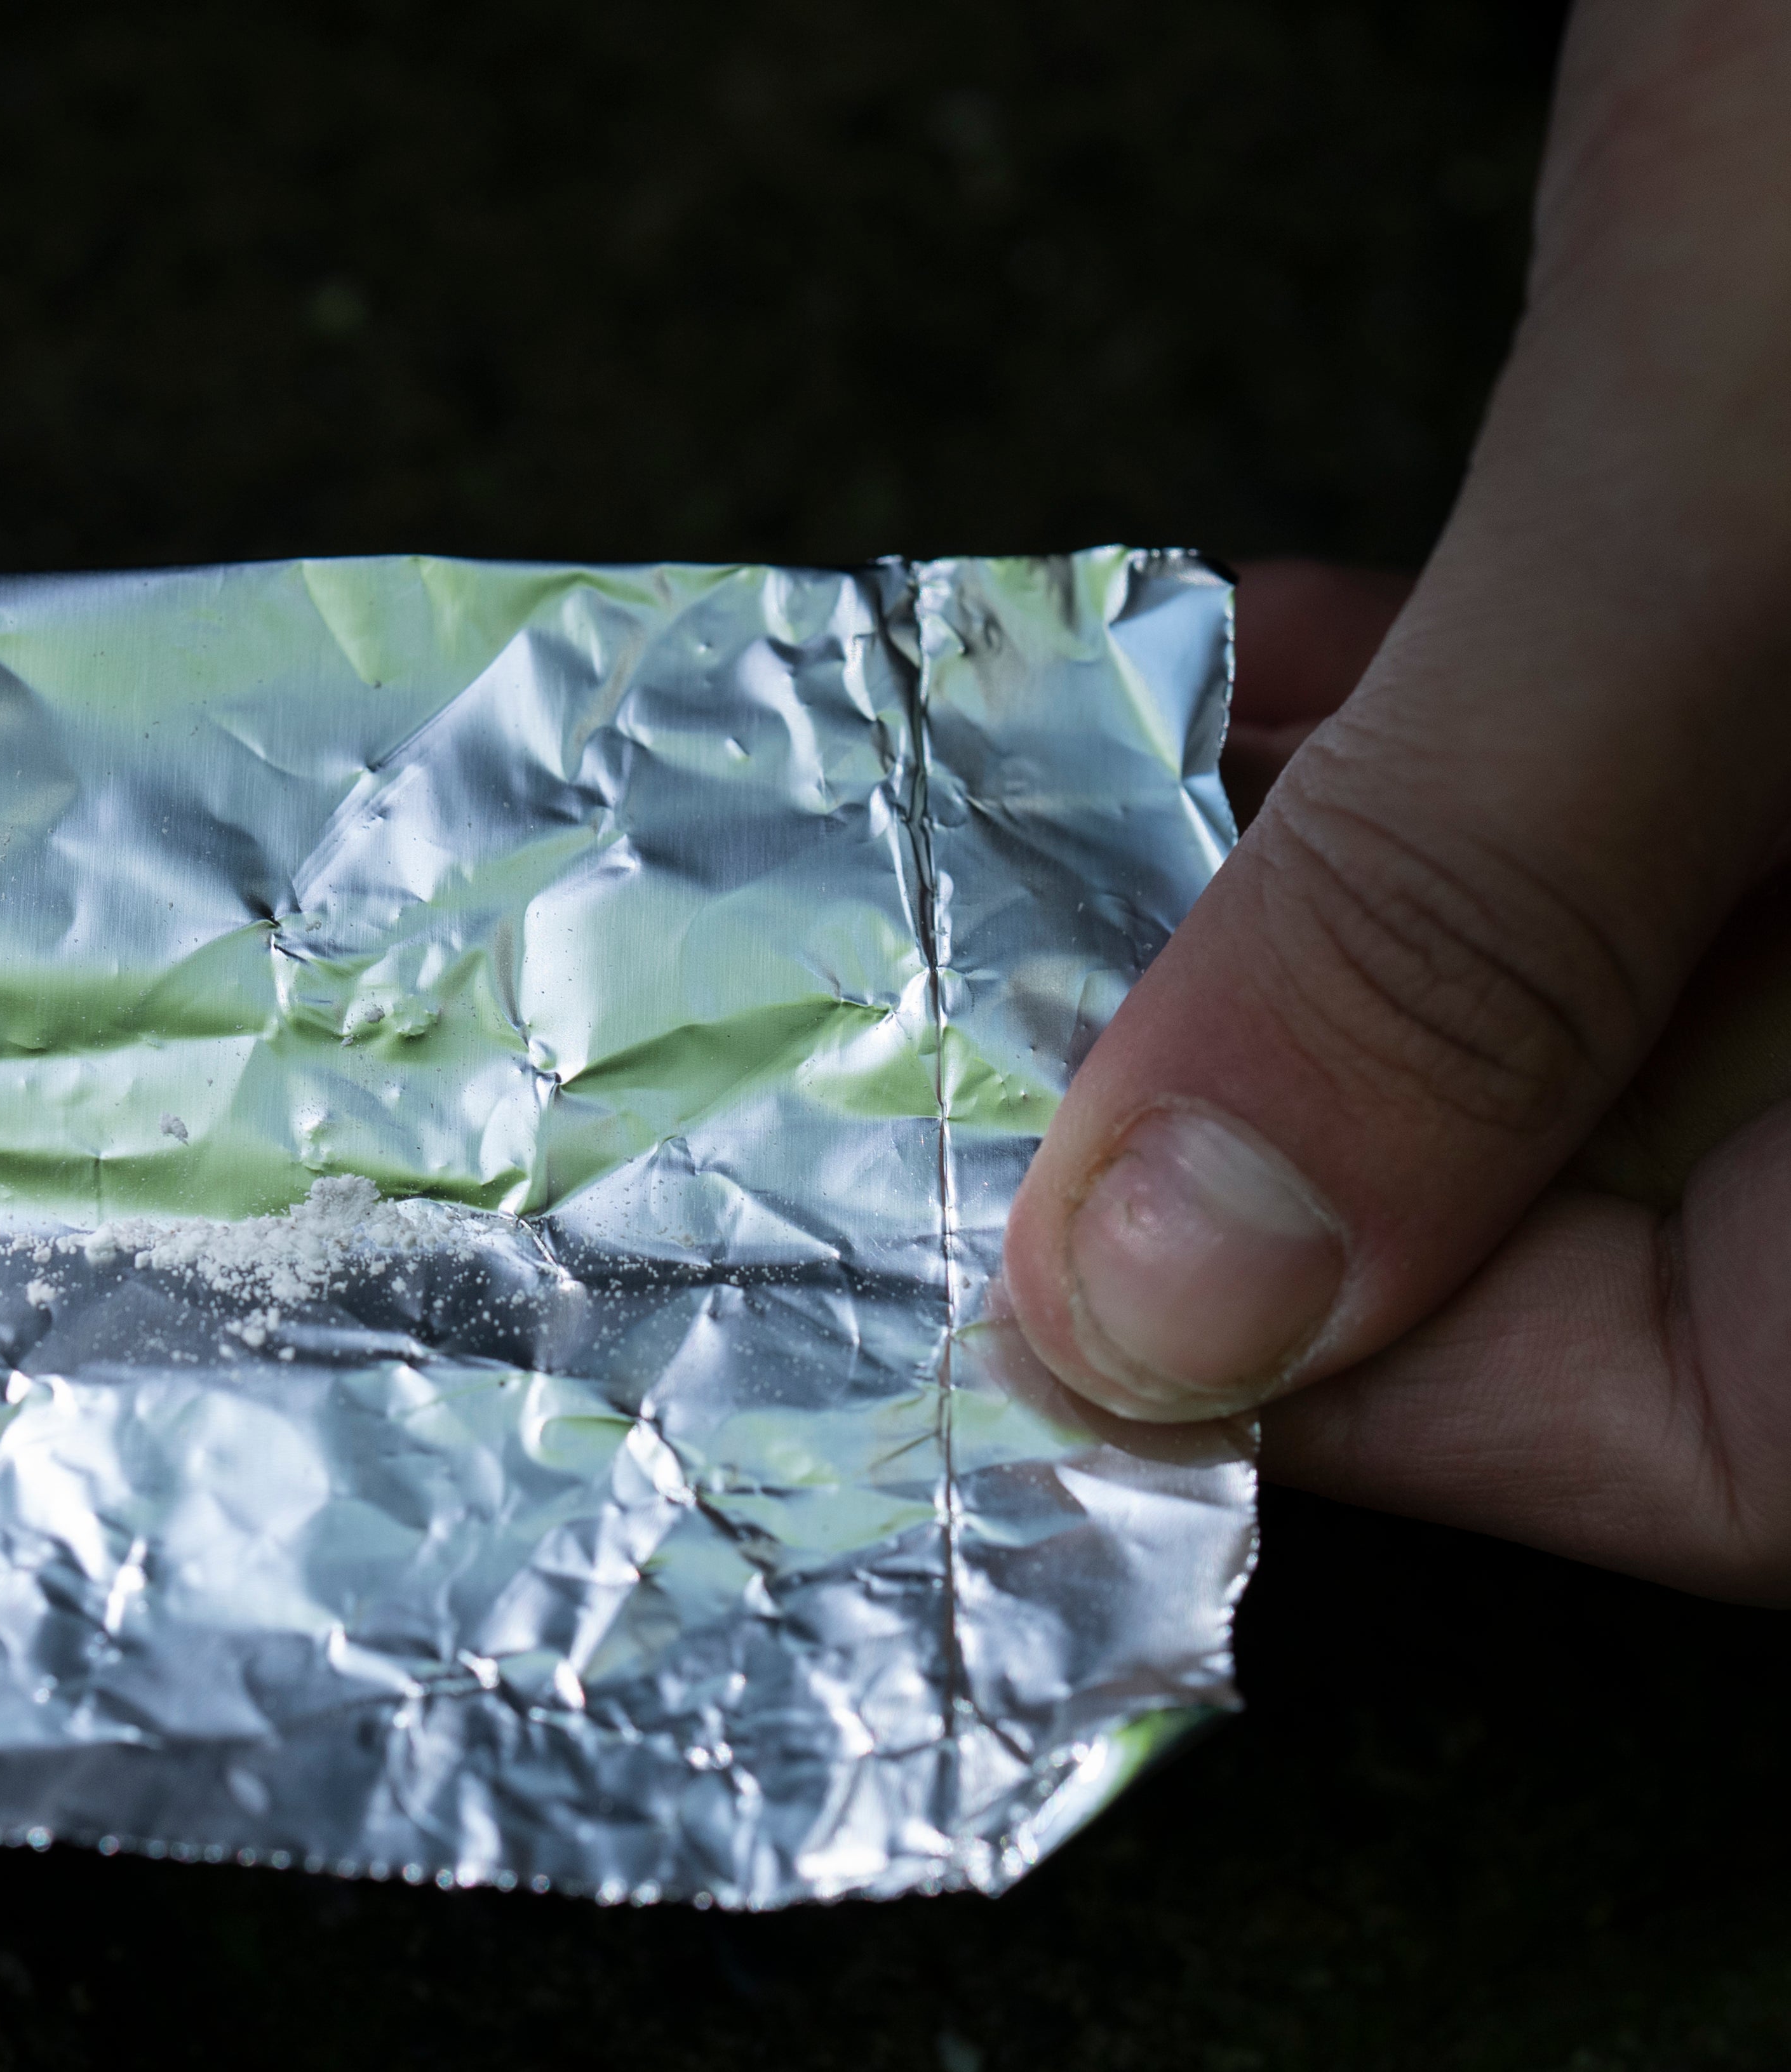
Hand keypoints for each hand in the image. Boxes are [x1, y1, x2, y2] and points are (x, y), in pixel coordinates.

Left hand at [1005, 0, 1790, 1602]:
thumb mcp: (1763, 469)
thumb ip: (1478, 891)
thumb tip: (1164, 1292)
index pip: (1751, 1440)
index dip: (1392, 1391)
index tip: (1055, 1290)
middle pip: (1662, 1229)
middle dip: (1296, 1128)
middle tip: (978, 1060)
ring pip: (1622, 993)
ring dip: (1317, 927)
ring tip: (1037, 853)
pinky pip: (1646, 778)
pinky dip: (1435, 749)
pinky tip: (1226, 681)